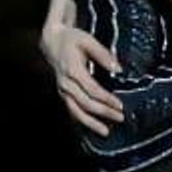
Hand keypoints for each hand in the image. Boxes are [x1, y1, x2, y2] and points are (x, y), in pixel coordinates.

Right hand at [40, 18, 123, 136]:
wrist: (51, 42)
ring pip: (75, 111)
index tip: (120, 105)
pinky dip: (82, 120)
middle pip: (85, 103)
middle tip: (120, 118)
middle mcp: (66, 84)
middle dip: (103, 112)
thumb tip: (118, 68)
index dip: (106, 99)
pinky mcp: (63, 94)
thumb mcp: (88, 41)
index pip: (92, 89)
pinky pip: (71, 110)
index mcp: (73, 70)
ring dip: (91, 123)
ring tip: (106, 131)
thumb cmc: (71, 39)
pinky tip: (92, 126)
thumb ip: (103, 54)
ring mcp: (62, 90)